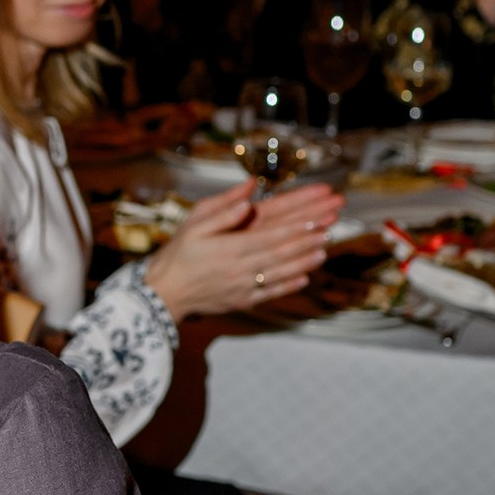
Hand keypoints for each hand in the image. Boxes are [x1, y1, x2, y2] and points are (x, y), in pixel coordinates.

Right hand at [141, 179, 339, 320]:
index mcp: (231, 247)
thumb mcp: (193, 224)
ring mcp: (243, 287)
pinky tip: (304, 277)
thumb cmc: (178, 255)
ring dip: (305, 261)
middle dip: (309, 238)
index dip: (297, 226)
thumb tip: (248, 193)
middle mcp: (241, 268)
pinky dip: (289, 285)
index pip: (272, 234)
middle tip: (331, 226)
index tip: (317, 216)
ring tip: (324, 249)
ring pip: (281, 272)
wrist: (163, 293)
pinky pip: (271, 293)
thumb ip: (222, 209)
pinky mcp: (242, 301)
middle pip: (282, 251)